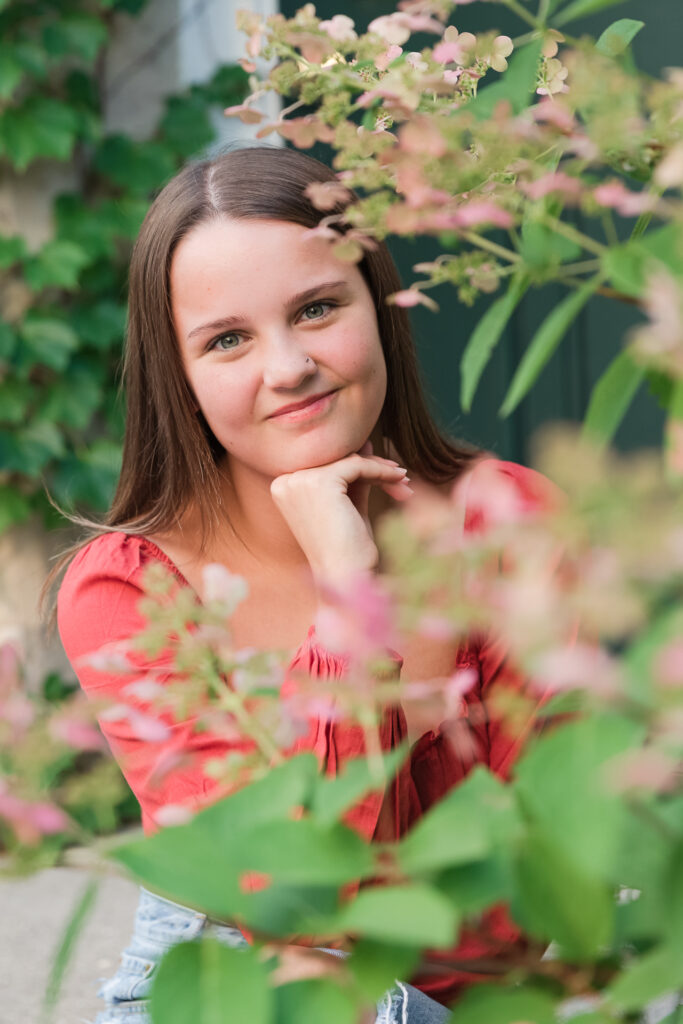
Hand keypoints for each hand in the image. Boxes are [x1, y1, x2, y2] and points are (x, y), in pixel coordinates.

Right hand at [270, 446, 411, 585]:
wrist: (345, 578)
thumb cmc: (347, 549)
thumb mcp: (348, 506)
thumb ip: (352, 477)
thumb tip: (364, 444)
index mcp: (285, 486)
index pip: (327, 464)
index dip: (360, 467)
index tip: (389, 475)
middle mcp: (286, 481)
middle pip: (338, 460)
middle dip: (374, 468)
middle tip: (401, 479)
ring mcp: (300, 481)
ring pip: (350, 460)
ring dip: (382, 470)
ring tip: (404, 484)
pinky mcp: (320, 482)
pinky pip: (358, 466)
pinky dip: (382, 472)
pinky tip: (400, 481)